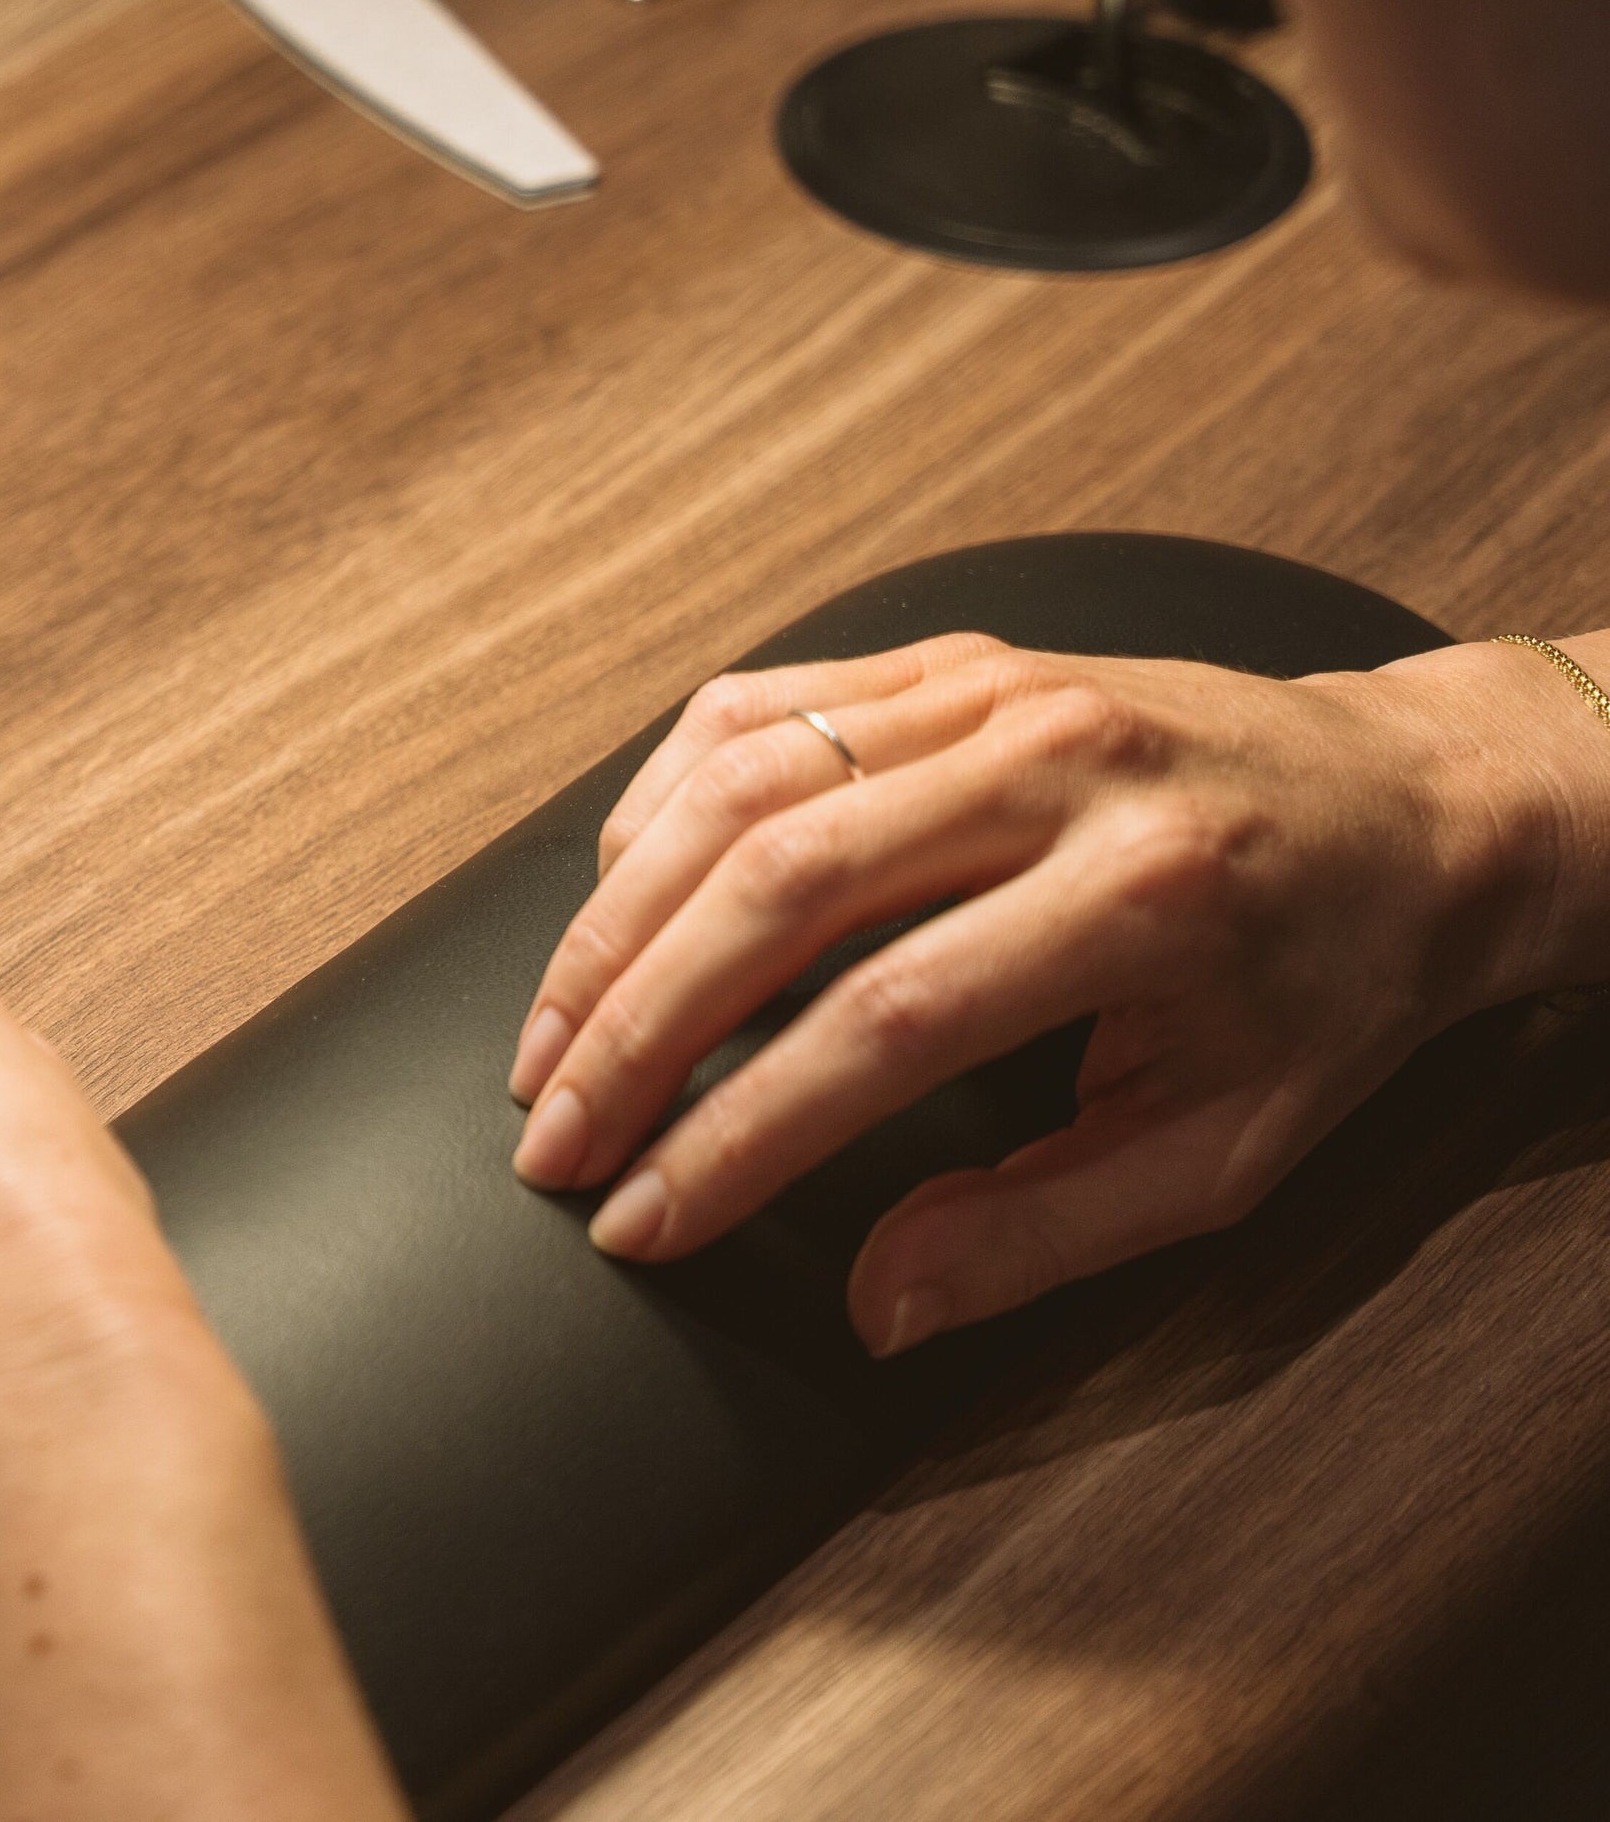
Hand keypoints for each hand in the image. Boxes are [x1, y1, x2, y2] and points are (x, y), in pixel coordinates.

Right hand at [506, 632, 1609, 1353]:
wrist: (1407, 803)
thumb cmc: (1323, 984)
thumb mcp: (1226, 1150)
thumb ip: (1043, 1231)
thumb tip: (876, 1301)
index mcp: (1146, 895)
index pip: (883, 1022)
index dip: (739, 1134)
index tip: (648, 1218)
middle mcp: (1055, 765)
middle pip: (779, 891)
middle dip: (632, 1030)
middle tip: (552, 1139)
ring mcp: (988, 690)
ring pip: (739, 789)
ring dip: (613, 925)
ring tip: (551, 1039)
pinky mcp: (941, 657)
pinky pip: (753, 710)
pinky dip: (655, 806)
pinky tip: (615, 901)